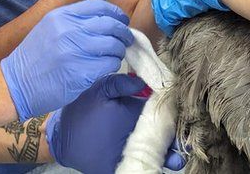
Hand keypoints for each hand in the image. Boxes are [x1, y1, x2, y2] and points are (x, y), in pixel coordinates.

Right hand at [0, 0, 133, 119]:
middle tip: (126, 39)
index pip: (99, 7)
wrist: (15, 84)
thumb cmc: (34, 58)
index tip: (121, 21)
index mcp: (61, 16)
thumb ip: (73, 21)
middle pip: (110, 25)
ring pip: (113, 45)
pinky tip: (107, 67)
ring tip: (116, 55)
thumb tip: (104, 20)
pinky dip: (112, 65)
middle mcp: (69, 31)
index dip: (115, 13)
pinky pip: (108, 64)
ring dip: (119, 50)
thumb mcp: (49, 28)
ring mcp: (75, 52)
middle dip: (123, 32)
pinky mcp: (80, 73)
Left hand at [47, 74, 185, 172]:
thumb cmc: (83, 108)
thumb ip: (118, 84)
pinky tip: (159, 168)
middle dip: (179, 140)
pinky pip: (145, 169)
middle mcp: (144, 131)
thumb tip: (140, 83)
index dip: (177, 115)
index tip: (185, 117)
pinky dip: (155, 169)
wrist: (64, 135)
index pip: (166, 113)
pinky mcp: (129, 166)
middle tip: (182, 143)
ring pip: (163, 155)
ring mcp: (138, 150)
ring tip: (175, 160)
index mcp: (141, 112)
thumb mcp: (100, 91)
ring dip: (173, 157)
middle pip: (170, 136)